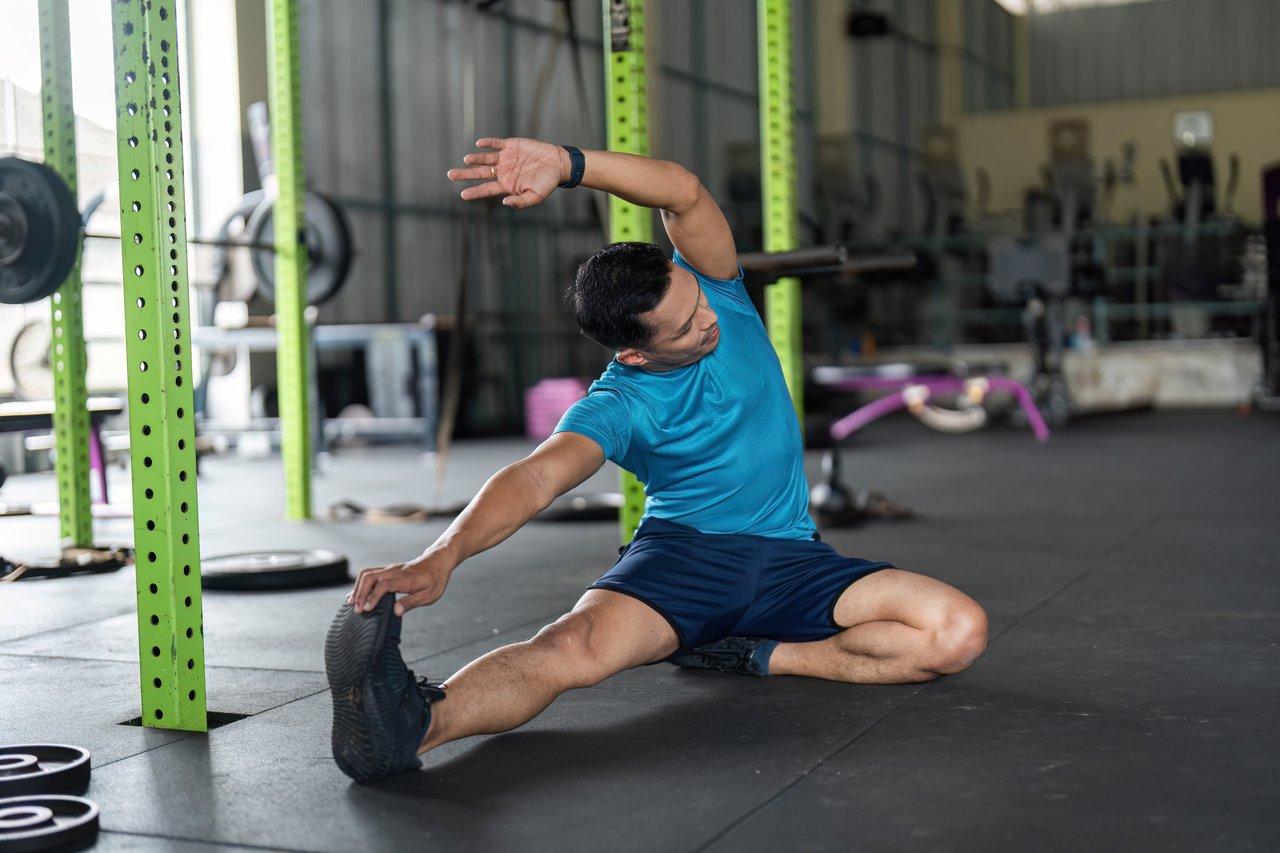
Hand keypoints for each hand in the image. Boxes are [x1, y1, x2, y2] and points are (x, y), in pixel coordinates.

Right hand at [348, 549, 455, 616]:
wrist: (437, 562)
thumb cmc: (435, 580)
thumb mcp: (429, 595)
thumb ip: (411, 602)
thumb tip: (396, 611)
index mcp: (405, 579)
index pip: (384, 585)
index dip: (373, 597)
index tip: (367, 609)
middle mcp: (394, 572)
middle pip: (369, 577)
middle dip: (360, 593)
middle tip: (357, 610)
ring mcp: (389, 569)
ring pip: (367, 574)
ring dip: (358, 588)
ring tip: (352, 603)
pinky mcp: (387, 570)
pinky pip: (369, 574)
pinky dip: (361, 584)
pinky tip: (357, 595)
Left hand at [446, 137, 567, 210]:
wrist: (557, 164)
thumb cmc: (547, 183)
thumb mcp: (536, 196)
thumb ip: (521, 202)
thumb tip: (505, 202)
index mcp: (506, 185)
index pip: (486, 189)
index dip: (475, 192)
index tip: (463, 195)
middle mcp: (502, 171)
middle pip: (480, 173)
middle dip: (465, 174)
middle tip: (450, 175)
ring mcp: (505, 158)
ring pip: (486, 158)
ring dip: (475, 158)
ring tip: (466, 159)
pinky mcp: (510, 145)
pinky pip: (496, 144)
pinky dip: (488, 143)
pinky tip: (479, 144)